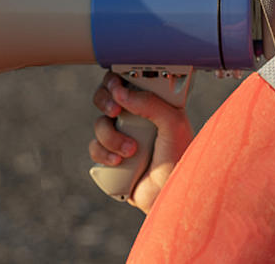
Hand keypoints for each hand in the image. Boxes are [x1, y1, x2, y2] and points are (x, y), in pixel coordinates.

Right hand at [89, 71, 192, 212]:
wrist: (169, 194)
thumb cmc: (180, 157)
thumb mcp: (173, 123)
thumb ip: (150, 103)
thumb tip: (121, 92)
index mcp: (152, 104)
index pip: (128, 80)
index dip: (117, 79)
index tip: (117, 85)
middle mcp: (135, 117)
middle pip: (106, 96)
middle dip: (105, 100)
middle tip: (115, 110)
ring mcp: (122, 136)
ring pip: (99, 123)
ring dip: (110, 136)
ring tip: (131, 150)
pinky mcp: (111, 155)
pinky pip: (94, 147)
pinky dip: (104, 153)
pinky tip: (119, 162)